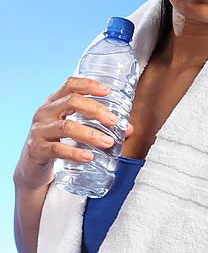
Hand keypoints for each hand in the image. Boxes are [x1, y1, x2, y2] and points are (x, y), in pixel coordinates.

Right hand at [13, 77, 134, 191]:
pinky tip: (89, 156)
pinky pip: (57, 149)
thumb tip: (129, 129)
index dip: (88, 84)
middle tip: (113, 121)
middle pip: (71, 101)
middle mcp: (44, 112)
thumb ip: (100, 127)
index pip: (70, 84)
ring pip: (66, 127)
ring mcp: (39, 131)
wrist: (32, 168)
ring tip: (108, 142)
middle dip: (95, 109)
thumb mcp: (76, 130)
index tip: (107, 91)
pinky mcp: (37, 150)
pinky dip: (75, 152)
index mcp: (54, 102)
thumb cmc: (58, 142)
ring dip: (90, 134)